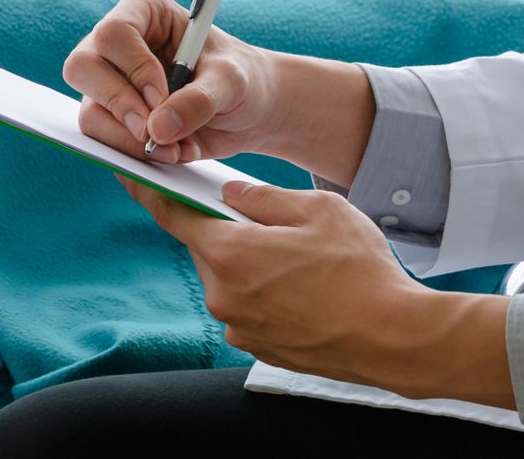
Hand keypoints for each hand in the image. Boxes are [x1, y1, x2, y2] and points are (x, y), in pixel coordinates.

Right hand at [64, 0, 283, 164]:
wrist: (246, 110)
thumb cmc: (239, 79)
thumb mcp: (230, 83)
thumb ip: (198, 100)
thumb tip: (158, 129)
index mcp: (144, 11)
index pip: (114, 33)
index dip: (133, 68)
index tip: (161, 95)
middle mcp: (117, 44)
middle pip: (83, 68)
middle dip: (118, 105)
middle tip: (152, 132)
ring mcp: (109, 82)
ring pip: (90, 112)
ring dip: (129, 140)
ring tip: (175, 149)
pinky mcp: (113, 118)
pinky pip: (103, 141)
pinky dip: (135, 155)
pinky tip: (170, 153)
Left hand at [121, 176, 515, 407]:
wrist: (393, 336)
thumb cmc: (359, 270)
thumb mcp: (317, 210)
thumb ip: (264, 199)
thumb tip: (232, 196)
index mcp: (229, 254)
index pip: (173, 216)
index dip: (150, 192)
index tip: (131, 176)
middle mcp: (223, 295)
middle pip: (209, 249)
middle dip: (231, 232)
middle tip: (274, 223)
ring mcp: (240, 327)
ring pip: (231, 279)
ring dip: (254, 264)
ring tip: (304, 261)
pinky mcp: (259, 348)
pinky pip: (251, 308)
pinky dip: (268, 294)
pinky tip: (307, 289)